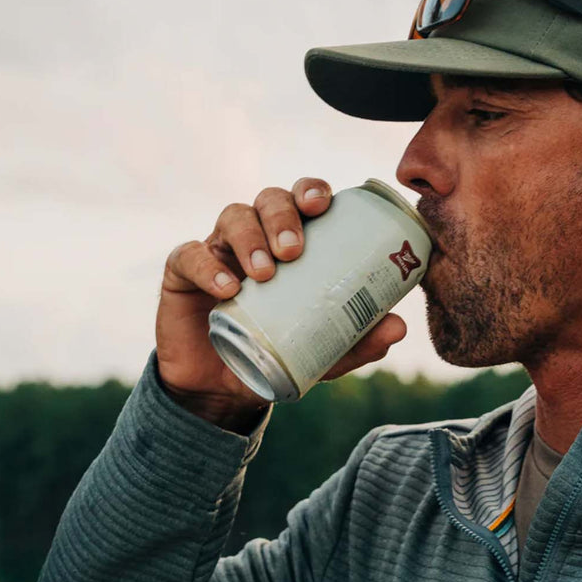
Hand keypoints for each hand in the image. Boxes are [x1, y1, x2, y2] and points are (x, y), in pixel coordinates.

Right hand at [156, 178, 407, 427]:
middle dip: (283, 215)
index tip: (323, 205)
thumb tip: (399, 326)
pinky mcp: (182, 272)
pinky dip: (208, 267)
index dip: (312, 191)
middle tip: (295, 250)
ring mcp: (218, 249)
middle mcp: (256, 235)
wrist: (225, 390)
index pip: (303, 200)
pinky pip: (190, 255)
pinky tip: (226, 289)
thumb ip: (357, 340)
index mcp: (293, 241)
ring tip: (266, 274)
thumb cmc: (279, 353)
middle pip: (268, 198)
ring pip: (232, 216)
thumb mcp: (323, 353)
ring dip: (250, 238)